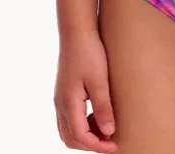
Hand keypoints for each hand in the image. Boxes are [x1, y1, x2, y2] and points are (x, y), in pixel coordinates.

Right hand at [53, 28, 117, 151]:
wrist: (77, 32)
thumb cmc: (89, 52)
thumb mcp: (99, 80)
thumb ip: (103, 107)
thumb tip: (108, 133)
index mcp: (68, 103)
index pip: (80, 137)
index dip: (97, 146)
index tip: (114, 146)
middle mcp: (60, 104)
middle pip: (70, 138)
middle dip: (89, 144)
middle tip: (109, 142)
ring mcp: (60, 98)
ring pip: (68, 130)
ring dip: (85, 135)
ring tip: (105, 129)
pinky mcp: (64, 92)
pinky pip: (69, 118)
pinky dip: (81, 125)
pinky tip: (97, 115)